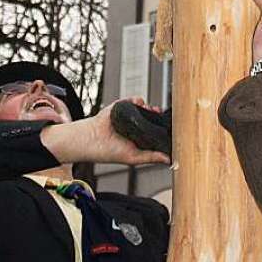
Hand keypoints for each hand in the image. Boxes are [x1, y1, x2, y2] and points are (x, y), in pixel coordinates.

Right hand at [41, 97, 169, 166]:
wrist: (92, 139)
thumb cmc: (109, 152)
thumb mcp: (134, 158)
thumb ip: (151, 157)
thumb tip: (169, 160)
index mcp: (138, 139)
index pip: (154, 131)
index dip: (162, 128)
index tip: (169, 126)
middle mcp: (134, 127)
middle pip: (151, 117)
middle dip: (157, 115)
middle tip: (160, 114)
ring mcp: (128, 116)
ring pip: (144, 108)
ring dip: (149, 107)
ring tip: (150, 109)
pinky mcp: (122, 106)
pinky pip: (134, 100)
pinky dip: (138, 100)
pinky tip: (140, 104)